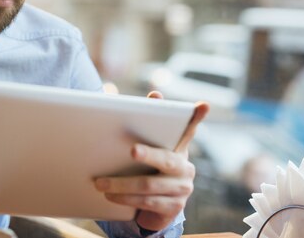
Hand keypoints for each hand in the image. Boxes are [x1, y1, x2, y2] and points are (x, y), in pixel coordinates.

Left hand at [94, 92, 209, 231]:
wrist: (154, 208)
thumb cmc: (146, 170)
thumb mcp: (146, 148)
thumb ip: (144, 123)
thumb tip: (150, 94)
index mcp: (178, 148)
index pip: (189, 130)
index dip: (196, 118)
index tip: (203, 105)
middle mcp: (185, 168)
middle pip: (165, 159)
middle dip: (148, 154)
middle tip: (132, 150)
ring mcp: (182, 189)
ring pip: (149, 185)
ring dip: (121, 184)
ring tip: (100, 182)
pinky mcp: (173, 208)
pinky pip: (147, 203)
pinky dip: (125, 199)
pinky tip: (110, 196)